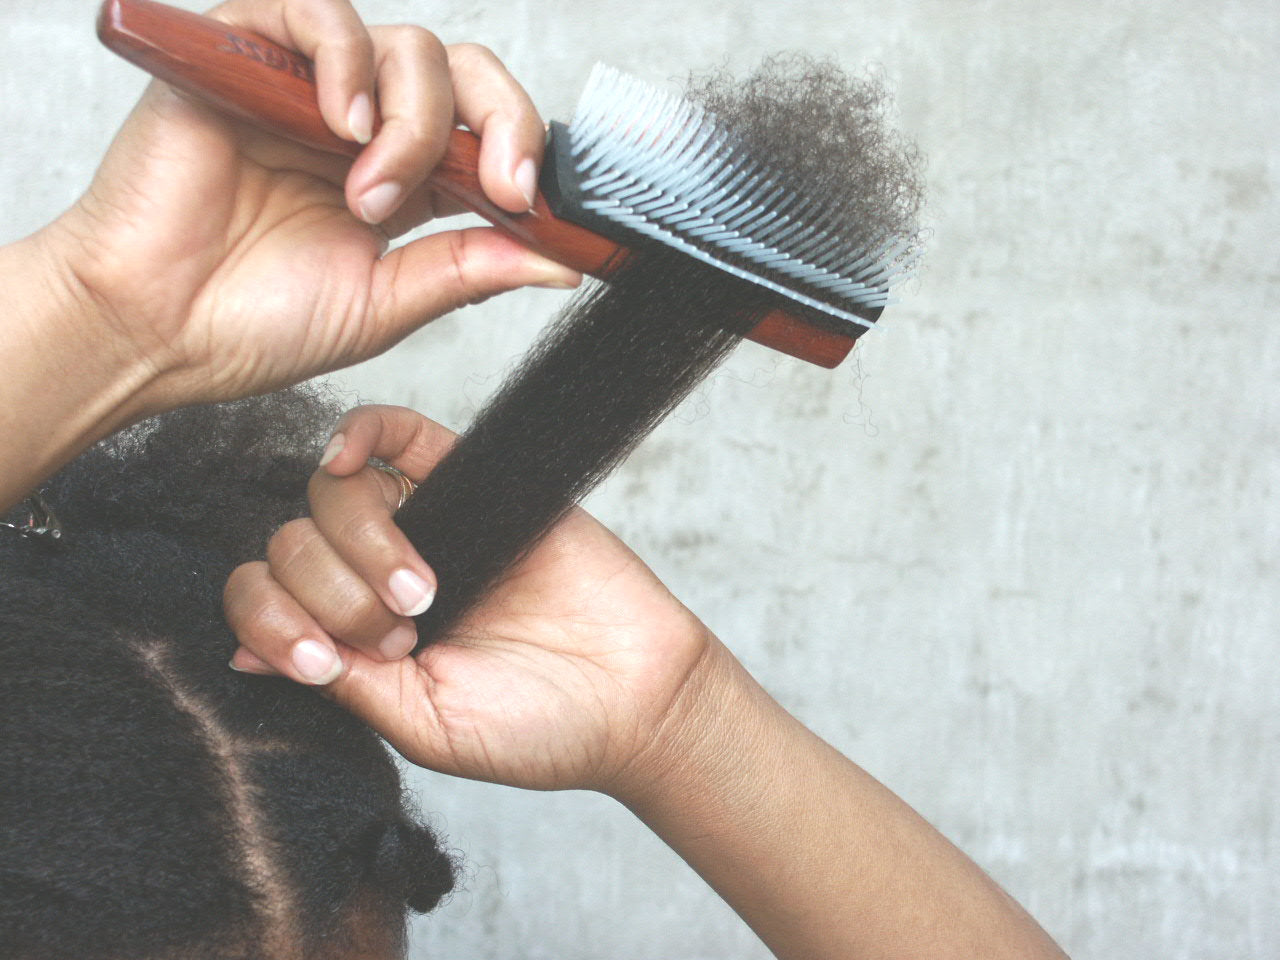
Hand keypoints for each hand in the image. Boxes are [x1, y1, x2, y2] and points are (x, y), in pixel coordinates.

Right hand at [45, 0, 578, 409]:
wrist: (156, 332)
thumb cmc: (252, 323)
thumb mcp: (386, 304)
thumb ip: (468, 271)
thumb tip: (557, 263)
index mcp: (404, 182)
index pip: (487, 132)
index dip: (524, 155)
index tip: (539, 209)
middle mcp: (363, 128)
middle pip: (462, 74)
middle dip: (499, 125)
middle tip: (498, 188)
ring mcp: (307, 92)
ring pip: (404, 46)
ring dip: (413, 121)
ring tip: (372, 195)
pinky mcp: (244, 59)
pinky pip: (316, 14)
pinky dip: (346, 60)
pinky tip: (343, 124)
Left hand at [223, 404, 709, 792]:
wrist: (634, 694)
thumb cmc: (538, 726)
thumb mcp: (423, 726)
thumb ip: (344, 684)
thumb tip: (248, 657)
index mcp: (355, 638)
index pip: (266, 601)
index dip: (271, 622)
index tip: (324, 662)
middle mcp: (377, 577)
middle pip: (294, 543)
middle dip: (332, 593)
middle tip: (405, 633)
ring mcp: (425, 525)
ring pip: (336, 491)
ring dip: (358, 540)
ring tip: (426, 592)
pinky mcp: (475, 484)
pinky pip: (403, 435)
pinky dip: (364, 430)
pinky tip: (349, 457)